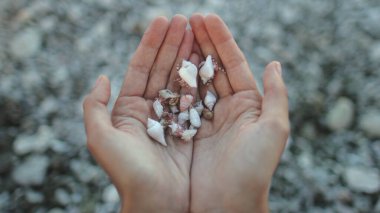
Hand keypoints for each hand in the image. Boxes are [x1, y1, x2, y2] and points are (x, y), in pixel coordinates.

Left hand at [83, 15, 196, 211]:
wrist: (159, 205)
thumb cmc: (129, 174)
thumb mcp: (101, 140)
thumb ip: (94, 107)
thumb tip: (102, 77)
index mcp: (129, 111)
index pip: (141, 68)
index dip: (151, 44)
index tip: (163, 21)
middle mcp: (151, 112)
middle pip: (162, 69)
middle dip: (172, 43)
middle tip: (184, 20)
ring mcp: (173, 118)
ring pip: (181, 79)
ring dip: (187, 54)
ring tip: (196, 31)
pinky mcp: (192, 128)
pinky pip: (197, 98)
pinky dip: (201, 78)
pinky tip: (206, 59)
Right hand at [189, 14, 289, 211]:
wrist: (225, 206)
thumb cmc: (253, 170)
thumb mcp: (273, 130)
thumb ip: (276, 96)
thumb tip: (275, 64)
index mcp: (247, 105)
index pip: (233, 64)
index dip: (221, 40)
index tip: (207, 18)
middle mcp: (226, 109)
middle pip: (212, 67)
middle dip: (201, 41)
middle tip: (189, 18)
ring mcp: (204, 118)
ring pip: (193, 79)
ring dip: (185, 55)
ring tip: (176, 32)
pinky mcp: (185, 130)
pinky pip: (178, 100)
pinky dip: (172, 80)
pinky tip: (166, 62)